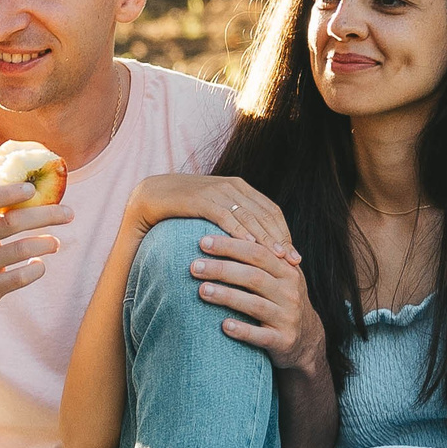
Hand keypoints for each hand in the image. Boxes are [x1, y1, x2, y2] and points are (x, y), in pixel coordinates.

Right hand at [0, 184, 71, 318]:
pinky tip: (39, 264)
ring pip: (21, 250)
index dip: (7, 193)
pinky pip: (21, 277)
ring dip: (46, 243)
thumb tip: (19, 175)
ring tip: (55, 243)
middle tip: (68, 213)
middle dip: (45, 215)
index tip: (32, 189)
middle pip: (10, 223)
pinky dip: (37, 269)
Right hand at [129, 174, 297, 257]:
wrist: (151, 195)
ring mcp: (217, 190)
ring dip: (265, 238)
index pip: (271, 211)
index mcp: (240, 188)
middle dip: (281, 239)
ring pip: (249, 216)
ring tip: (278, 257)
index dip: (285, 233)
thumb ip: (234, 222)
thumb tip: (255, 247)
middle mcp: (233, 186)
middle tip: (294, 261)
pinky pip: (225, 216)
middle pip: (265, 214)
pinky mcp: (201, 199)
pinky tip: (249, 246)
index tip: (295, 256)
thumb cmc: (184, 209)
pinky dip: (239, 231)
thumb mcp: (214, 214)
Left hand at [191, 233, 324, 374]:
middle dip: (222, 269)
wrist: (305, 339)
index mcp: (286, 271)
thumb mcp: (277, 277)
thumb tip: (216, 234)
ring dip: (227, 296)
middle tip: (194, 266)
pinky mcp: (283, 341)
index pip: (257, 252)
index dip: (230, 246)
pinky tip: (224, 326)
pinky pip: (260, 336)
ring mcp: (287, 317)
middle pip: (254, 276)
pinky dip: (242, 331)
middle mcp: (289, 292)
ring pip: (255, 305)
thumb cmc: (279, 300)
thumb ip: (257, 258)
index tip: (202, 241)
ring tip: (201, 290)